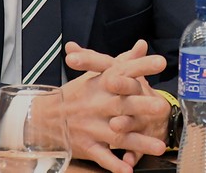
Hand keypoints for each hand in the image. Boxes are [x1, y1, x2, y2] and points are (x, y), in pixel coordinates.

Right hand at [61, 39, 171, 172]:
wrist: (44, 117)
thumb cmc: (77, 93)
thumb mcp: (97, 74)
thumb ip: (123, 61)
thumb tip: (142, 45)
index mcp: (102, 83)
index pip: (124, 71)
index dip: (142, 66)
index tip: (160, 62)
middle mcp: (98, 104)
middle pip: (122, 104)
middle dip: (142, 106)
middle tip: (162, 107)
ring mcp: (92, 126)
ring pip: (118, 135)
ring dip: (138, 142)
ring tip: (159, 146)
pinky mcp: (87, 146)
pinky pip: (102, 157)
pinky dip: (114, 164)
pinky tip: (128, 169)